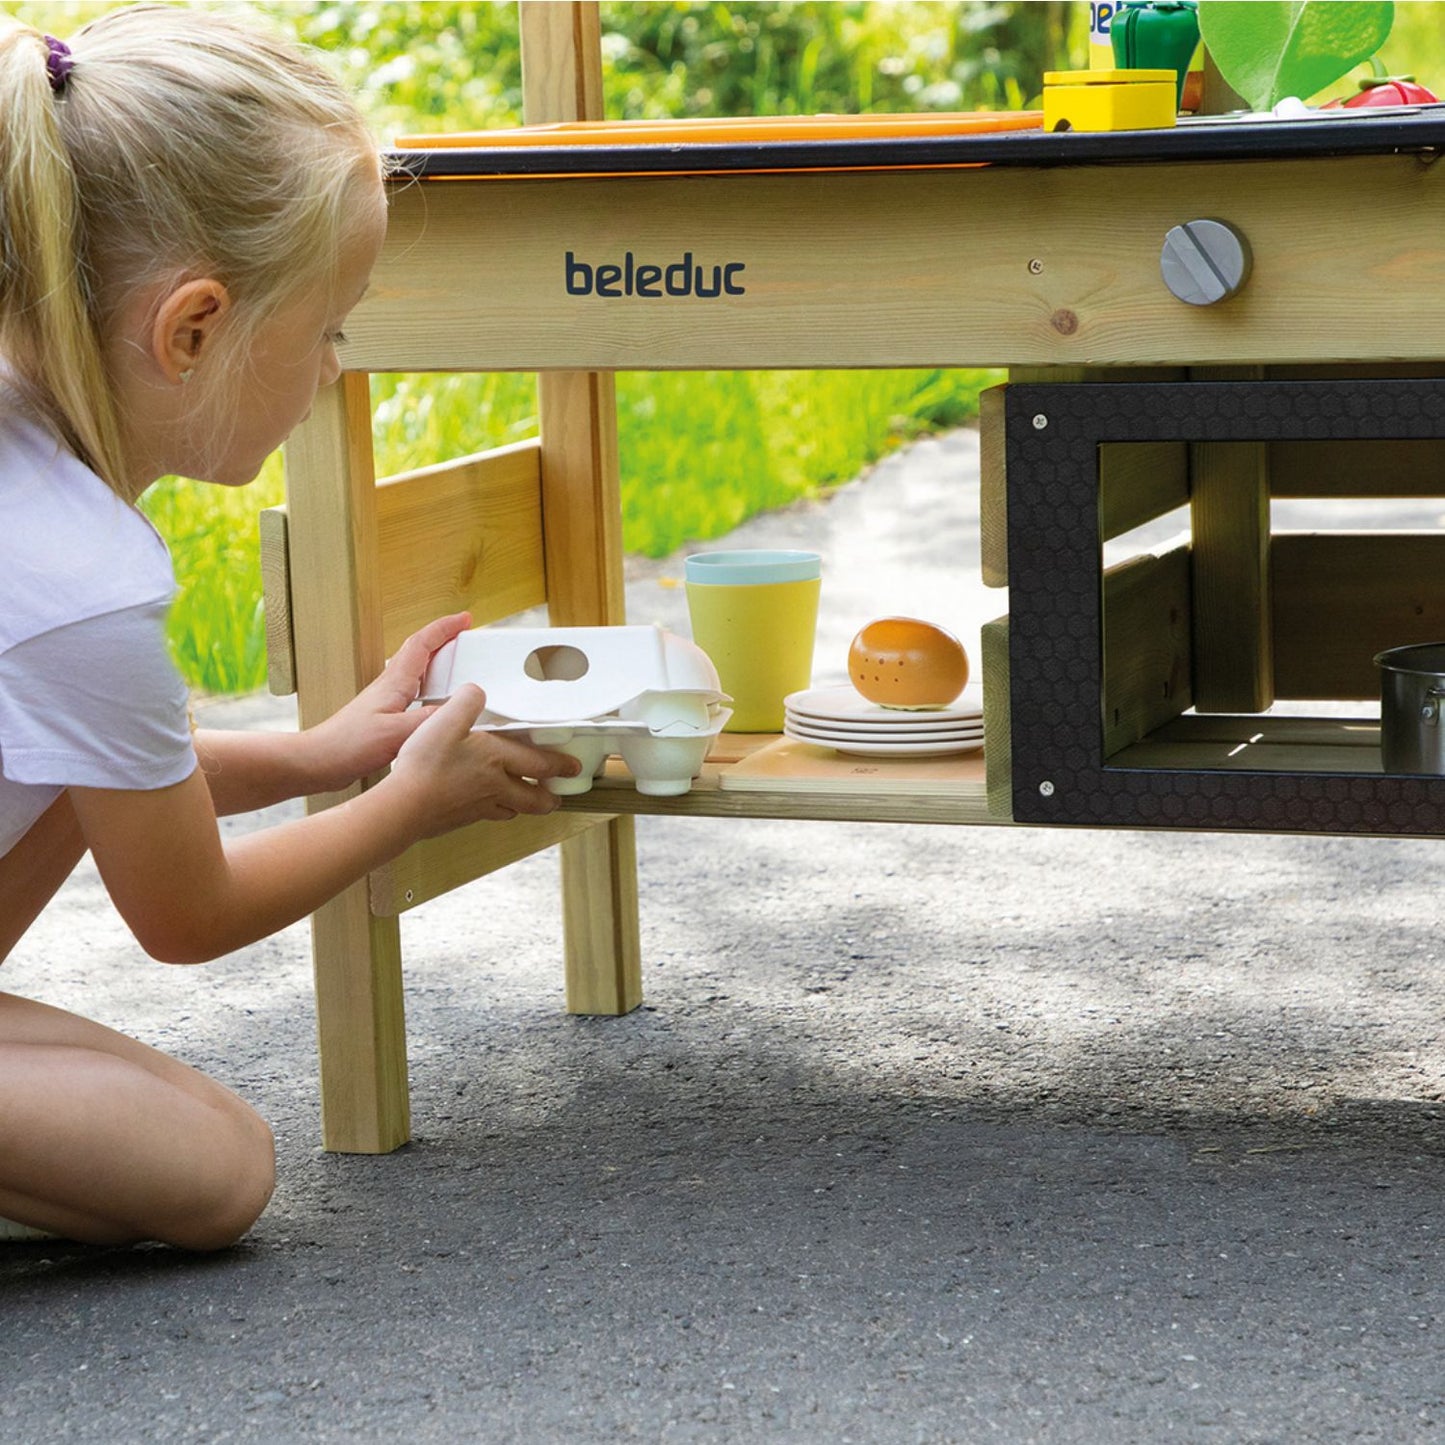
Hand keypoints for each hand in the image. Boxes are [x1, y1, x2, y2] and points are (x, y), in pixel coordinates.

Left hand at [303, 612, 472, 792]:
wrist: (319, 760)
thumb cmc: (347, 745)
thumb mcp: (395, 734)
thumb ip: (428, 721)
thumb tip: (456, 710)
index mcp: (394, 683)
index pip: (422, 644)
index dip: (444, 628)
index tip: (464, 619)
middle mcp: (389, 686)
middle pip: (419, 651)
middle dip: (443, 638)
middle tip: (464, 636)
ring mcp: (385, 700)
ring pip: (415, 671)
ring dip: (436, 661)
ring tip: (457, 666)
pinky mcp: (382, 715)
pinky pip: (412, 692)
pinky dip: (430, 688)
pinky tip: (436, 703)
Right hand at [383, 684, 580, 833]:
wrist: (403, 807)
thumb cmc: (425, 767)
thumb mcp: (445, 719)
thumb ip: (467, 701)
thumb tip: (477, 692)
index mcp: (497, 759)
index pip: (540, 764)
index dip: (560, 765)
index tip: (573, 767)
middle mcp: (495, 787)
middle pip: (534, 798)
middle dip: (549, 797)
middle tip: (557, 796)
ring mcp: (479, 807)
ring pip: (513, 810)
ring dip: (525, 806)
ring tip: (528, 801)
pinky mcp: (461, 819)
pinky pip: (488, 816)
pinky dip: (495, 811)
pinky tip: (487, 805)